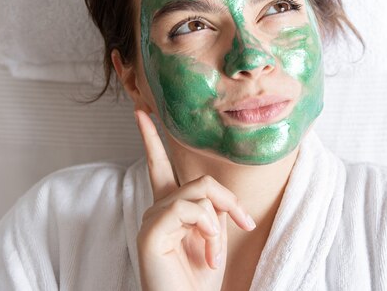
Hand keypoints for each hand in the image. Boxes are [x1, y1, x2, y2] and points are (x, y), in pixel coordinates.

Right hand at [134, 110, 256, 290]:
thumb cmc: (201, 280)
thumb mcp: (214, 236)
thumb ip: (211, 208)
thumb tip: (214, 197)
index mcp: (170, 209)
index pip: (158, 165)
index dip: (150, 138)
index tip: (141, 111)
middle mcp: (156, 209)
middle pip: (199, 181)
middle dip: (227, 200)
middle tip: (245, 223)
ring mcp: (151, 220)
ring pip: (198, 193)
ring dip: (218, 222)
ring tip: (215, 251)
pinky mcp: (150, 232)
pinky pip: (188, 209)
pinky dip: (207, 228)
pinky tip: (206, 251)